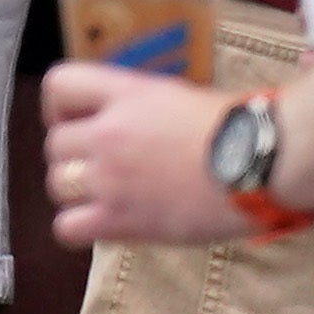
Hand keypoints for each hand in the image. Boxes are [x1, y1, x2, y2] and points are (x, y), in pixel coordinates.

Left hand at [39, 67, 247, 250]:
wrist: (259, 162)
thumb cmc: (235, 127)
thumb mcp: (178, 96)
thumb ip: (140, 106)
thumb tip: (126, 119)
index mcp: (126, 93)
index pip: (59, 85)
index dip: (60, 107)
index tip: (77, 121)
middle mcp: (109, 132)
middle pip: (54, 144)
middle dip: (72, 156)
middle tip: (100, 166)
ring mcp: (111, 178)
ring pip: (56, 184)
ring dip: (75, 191)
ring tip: (105, 195)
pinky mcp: (121, 220)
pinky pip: (67, 228)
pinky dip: (79, 227)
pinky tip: (105, 222)